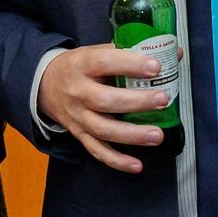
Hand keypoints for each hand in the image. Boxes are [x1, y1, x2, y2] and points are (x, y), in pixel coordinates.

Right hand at [36, 44, 174, 172]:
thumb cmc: (79, 66)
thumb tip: (173, 54)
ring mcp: (78, 116)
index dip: (130, 64)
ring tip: (158, 135)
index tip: (156, 66)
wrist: (44, 85)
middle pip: (106, 100)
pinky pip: (98, 151)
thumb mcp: (96, 51)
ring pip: (104, 130)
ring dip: (132, 135)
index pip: (104, 62)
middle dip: (137, 102)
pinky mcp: (80, 134)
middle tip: (163, 100)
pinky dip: (117, 161)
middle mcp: (78, 92)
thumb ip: (131, 52)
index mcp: (82, 65)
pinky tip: (137, 165)